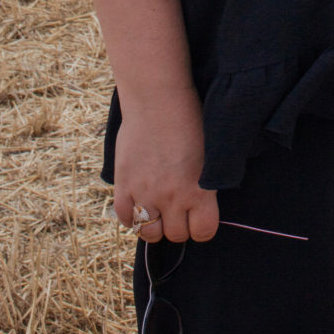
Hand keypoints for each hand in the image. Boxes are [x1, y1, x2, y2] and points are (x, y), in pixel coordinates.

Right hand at [112, 85, 219, 243]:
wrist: (157, 98)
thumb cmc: (189, 118)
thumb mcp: (210, 154)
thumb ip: (207, 183)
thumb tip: (205, 202)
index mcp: (199, 190)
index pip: (203, 233)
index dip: (201, 227)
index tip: (198, 216)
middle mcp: (173, 197)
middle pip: (175, 235)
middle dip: (178, 224)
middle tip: (177, 207)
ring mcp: (146, 193)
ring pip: (149, 233)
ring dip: (154, 223)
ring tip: (157, 207)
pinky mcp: (124, 184)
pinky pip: (125, 217)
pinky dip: (131, 215)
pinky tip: (138, 201)